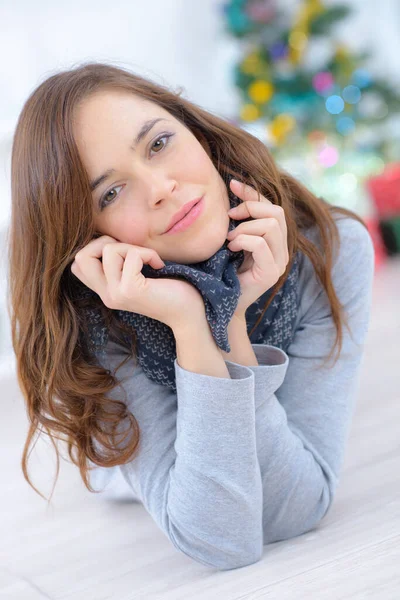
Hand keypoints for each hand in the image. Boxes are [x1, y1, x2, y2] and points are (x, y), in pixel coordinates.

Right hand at [70, 235, 206, 330]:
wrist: (188, 314)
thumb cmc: (168, 290)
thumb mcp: (135, 276)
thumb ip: (119, 265)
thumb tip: (109, 239)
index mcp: (105, 291)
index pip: (77, 265)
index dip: (95, 249)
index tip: (121, 254)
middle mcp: (106, 295)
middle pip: (81, 256)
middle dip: (106, 243)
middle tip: (131, 253)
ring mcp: (116, 294)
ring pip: (108, 250)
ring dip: (132, 247)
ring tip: (149, 260)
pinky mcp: (131, 290)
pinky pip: (131, 255)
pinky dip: (147, 253)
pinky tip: (159, 265)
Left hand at [225, 179, 289, 318]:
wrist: (221, 303)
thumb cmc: (222, 271)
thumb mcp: (232, 241)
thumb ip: (238, 222)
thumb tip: (232, 190)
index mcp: (275, 241)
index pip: (272, 207)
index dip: (253, 193)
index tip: (232, 184)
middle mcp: (282, 250)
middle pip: (277, 212)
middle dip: (251, 208)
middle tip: (230, 218)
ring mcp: (280, 262)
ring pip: (271, 226)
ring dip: (245, 227)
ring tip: (229, 239)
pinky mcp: (271, 273)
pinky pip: (261, 244)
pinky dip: (243, 240)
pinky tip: (231, 248)